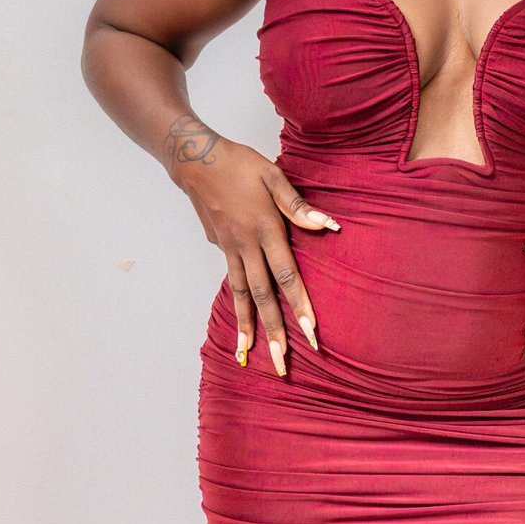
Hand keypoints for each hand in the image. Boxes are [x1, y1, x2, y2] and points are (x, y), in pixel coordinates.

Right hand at [164, 117, 338, 375]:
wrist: (195, 160)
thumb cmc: (239, 164)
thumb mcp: (273, 176)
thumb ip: (298, 205)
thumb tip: (329, 226)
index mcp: (264, 229)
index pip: (286, 275)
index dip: (299, 304)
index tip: (310, 331)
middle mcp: (246, 245)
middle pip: (263, 295)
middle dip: (274, 332)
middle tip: (281, 364)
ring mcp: (230, 249)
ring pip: (241, 296)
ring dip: (249, 328)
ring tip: (250, 357)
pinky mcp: (220, 248)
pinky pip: (231, 284)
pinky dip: (236, 307)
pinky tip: (241, 327)